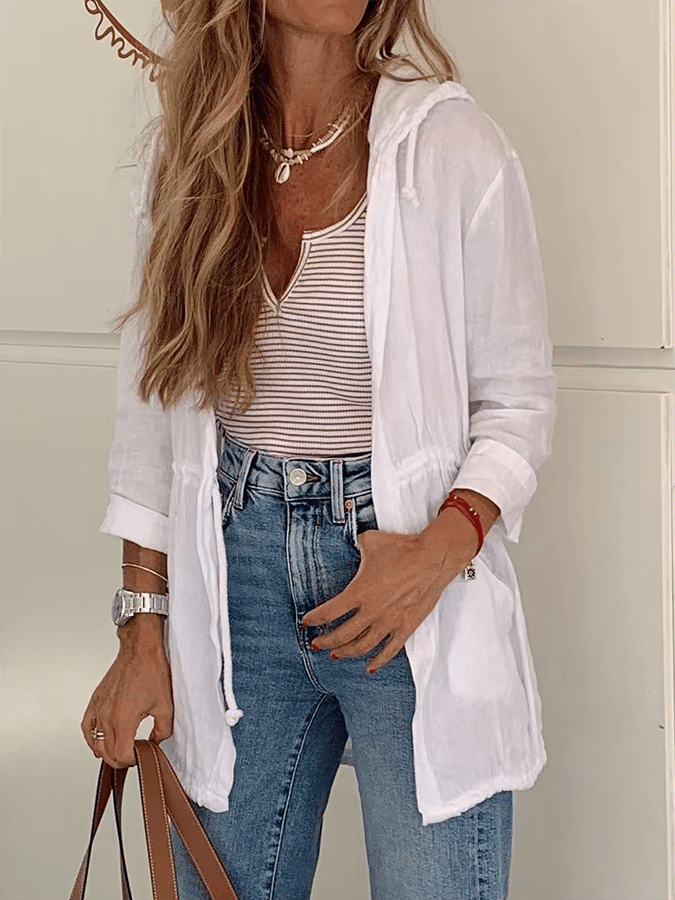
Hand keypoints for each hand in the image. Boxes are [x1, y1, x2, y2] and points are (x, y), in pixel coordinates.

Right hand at [81, 626, 173, 768]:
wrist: (140, 650)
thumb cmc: (151, 671)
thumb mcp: (166, 706)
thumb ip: (162, 730)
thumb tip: (156, 742)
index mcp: (123, 721)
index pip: (121, 756)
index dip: (133, 761)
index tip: (141, 757)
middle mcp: (107, 717)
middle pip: (107, 753)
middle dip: (121, 760)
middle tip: (134, 756)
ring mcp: (99, 709)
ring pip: (95, 743)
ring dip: (107, 752)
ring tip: (120, 751)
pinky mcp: (96, 700)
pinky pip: (86, 727)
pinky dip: (91, 738)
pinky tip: (98, 740)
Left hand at [299, 524, 471, 673]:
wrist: (432, 557)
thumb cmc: (402, 548)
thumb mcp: (371, 541)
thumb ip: (357, 546)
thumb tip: (353, 542)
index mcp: (359, 591)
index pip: (329, 612)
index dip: (314, 619)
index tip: (306, 622)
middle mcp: (371, 611)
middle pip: (341, 635)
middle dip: (326, 641)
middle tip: (317, 643)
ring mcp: (389, 622)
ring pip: (362, 646)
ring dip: (346, 652)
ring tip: (337, 654)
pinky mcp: (406, 627)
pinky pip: (390, 651)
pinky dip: (379, 661)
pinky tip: (370, 668)